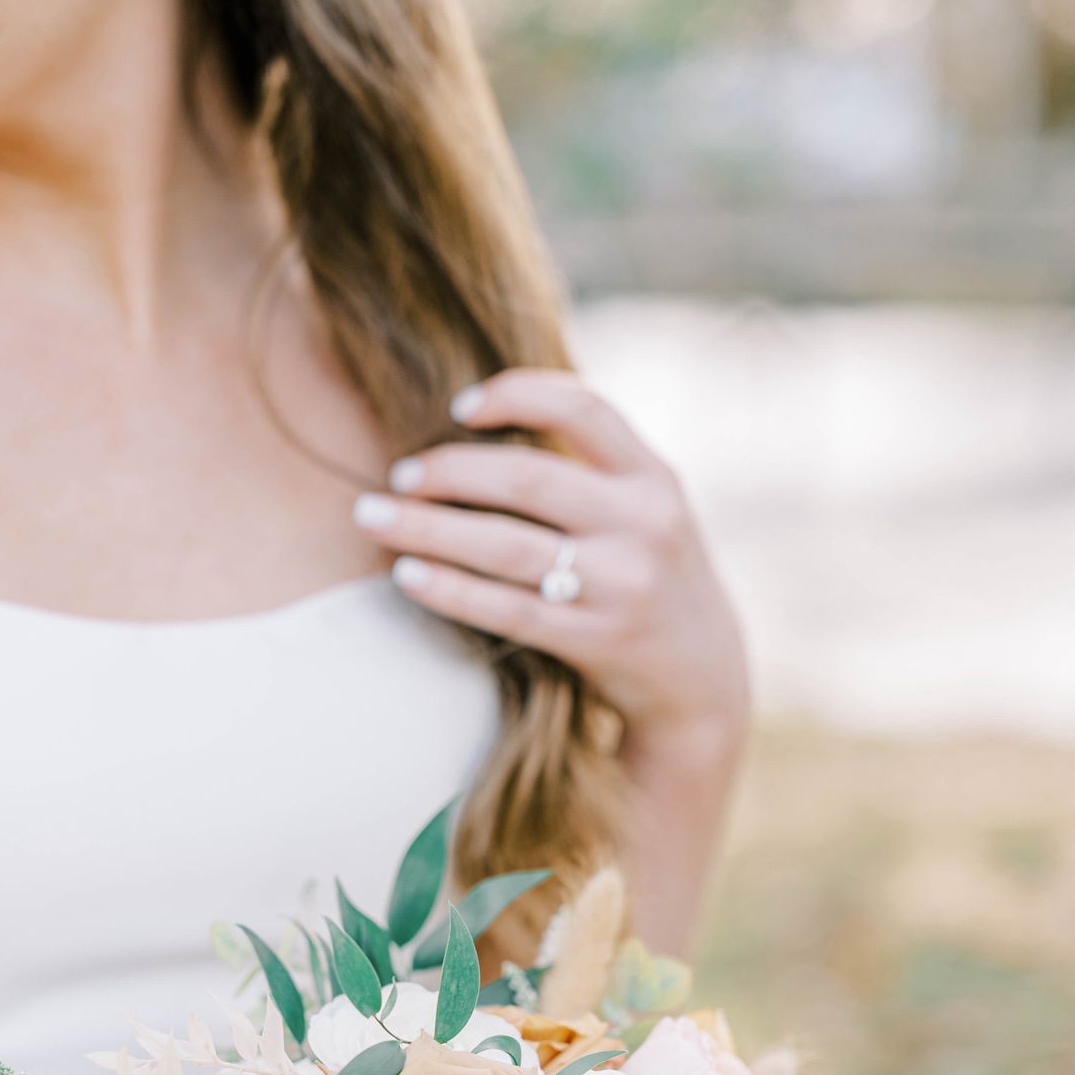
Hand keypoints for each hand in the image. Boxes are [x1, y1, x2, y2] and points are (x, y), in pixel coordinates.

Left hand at [354, 368, 748, 758]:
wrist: (702, 679)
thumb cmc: (650, 579)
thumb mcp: (648, 512)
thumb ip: (591, 471)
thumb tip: (483, 428)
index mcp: (654, 478)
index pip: (583, 407)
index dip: (516, 394)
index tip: (460, 407)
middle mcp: (645, 524)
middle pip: (528, 478)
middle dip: (449, 470)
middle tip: (397, 475)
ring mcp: (622, 584)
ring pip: (507, 545)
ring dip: (428, 528)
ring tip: (372, 517)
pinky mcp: (597, 639)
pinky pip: (507, 608)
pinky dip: (450, 588)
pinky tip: (407, 574)